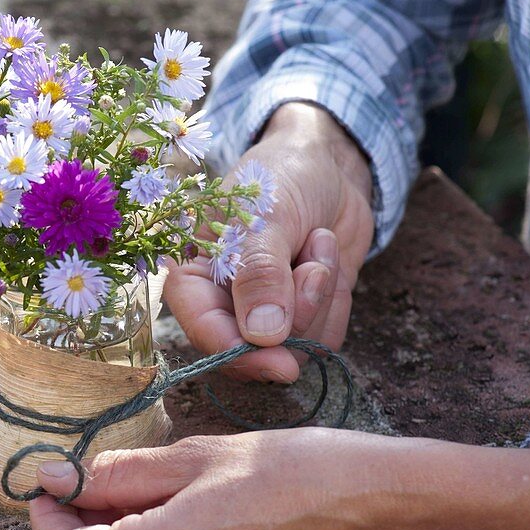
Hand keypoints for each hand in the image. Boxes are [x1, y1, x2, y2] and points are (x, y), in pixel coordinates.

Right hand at [164, 102, 373, 381]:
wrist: (327, 168)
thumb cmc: (280, 178)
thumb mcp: (266, 215)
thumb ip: (261, 274)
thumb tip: (261, 336)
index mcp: (193, 276)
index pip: (203, 329)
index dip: (238, 352)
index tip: (280, 362)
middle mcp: (222, 304)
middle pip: (253, 350)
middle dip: (296, 313)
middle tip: (312, 264)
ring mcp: (263, 317)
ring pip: (295, 348)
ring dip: (319, 298)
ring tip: (316, 245)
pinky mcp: (301, 320)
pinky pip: (324, 340)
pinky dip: (337, 303)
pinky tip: (326, 260)